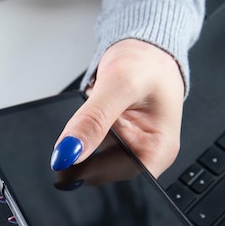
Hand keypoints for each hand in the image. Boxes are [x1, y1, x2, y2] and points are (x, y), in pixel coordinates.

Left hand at [50, 39, 184, 177]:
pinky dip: (78, 136)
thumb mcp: (120, 84)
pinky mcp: (111, 141)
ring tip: (82, 122)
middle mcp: (144, 154)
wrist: (143, 47)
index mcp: (159, 150)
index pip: (120, 178)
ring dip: (77, 146)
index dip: (90, 172)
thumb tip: (68, 152)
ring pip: (90, 162)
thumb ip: (93, 119)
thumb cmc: (147, 62)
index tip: (65, 158)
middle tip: (67, 137)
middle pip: (103, 174)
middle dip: (81, 157)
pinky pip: (87, 147)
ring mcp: (125, 149)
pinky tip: (81, 123)